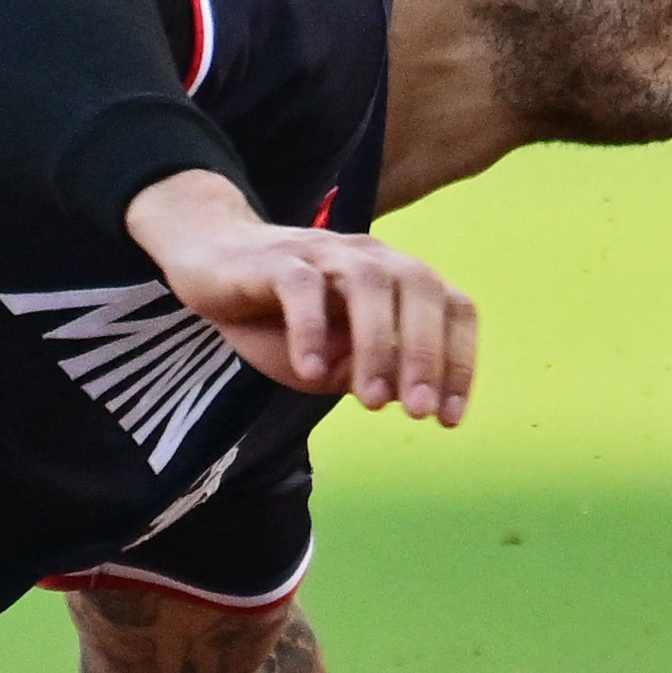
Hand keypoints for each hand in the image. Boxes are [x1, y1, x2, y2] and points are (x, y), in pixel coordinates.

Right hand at [124, 169, 477, 421]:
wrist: (212, 264)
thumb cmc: (280, 317)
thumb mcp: (331, 360)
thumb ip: (368, 373)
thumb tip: (407, 397)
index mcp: (397, 279)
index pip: (452, 308)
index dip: (459, 362)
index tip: (449, 419)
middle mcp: (371, 258)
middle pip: (421, 289)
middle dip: (426, 355)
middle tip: (418, 412)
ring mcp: (326, 253)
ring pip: (369, 285)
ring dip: (378, 346)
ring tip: (371, 403)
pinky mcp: (278, 259)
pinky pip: (302, 287)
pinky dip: (312, 330)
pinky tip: (310, 374)